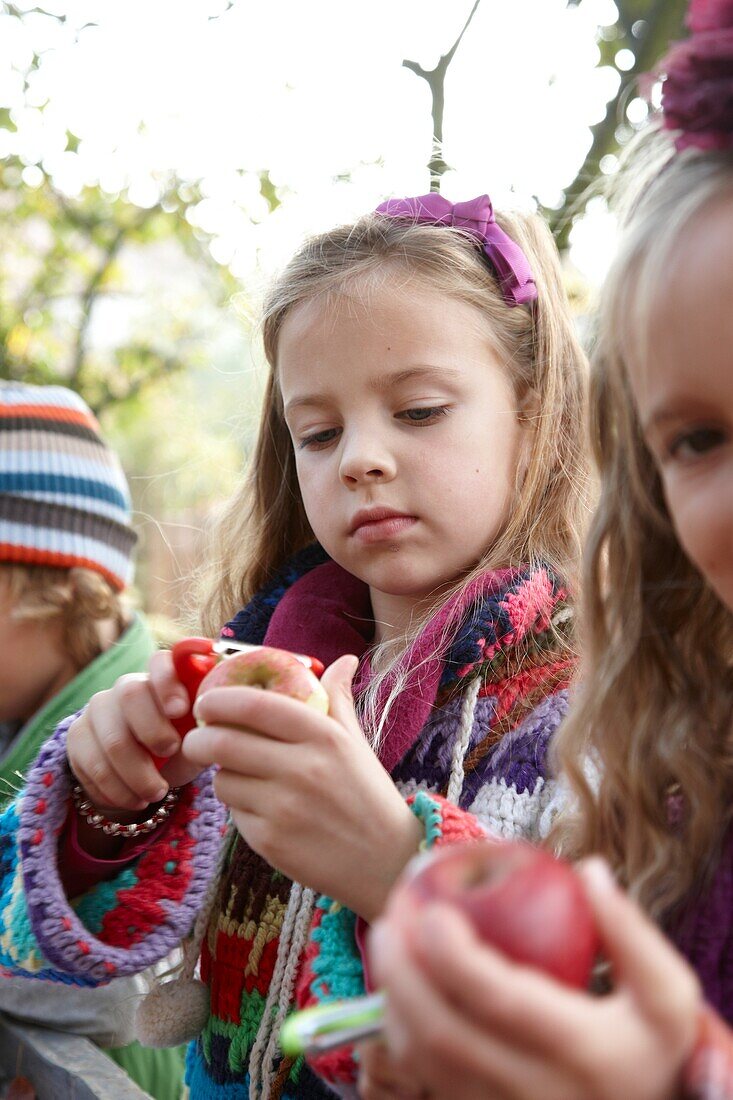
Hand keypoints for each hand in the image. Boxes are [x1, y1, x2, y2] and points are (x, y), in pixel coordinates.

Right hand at [67, 649, 203, 813]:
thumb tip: (218, 724)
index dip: (168, 682)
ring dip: (137, 774)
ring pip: (112, 739)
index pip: (160, 661)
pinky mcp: (77, 736)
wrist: (141, 778)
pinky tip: (134, 800)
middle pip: (130, 695)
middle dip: (153, 730)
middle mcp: (126, 687)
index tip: (181, 710)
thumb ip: (206, 727)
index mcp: (161, 679)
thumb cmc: (178, 751)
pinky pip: (93, 765)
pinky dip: (117, 790)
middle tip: (170, 754)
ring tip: (157, 792)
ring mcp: (98, 709)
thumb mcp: (197, 740)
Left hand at [182, 654, 421, 920]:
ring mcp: (284, 807)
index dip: (219, 699)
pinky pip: (234, 814)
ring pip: (222, 780)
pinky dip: (239, 808)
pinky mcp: (271, 841)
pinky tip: (260, 808)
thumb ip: (339, 699)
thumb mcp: (355, 742)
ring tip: (241, 776)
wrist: (387, 861)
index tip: (207, 701)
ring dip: (222, 775)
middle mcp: (302, 768)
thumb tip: (345, 660)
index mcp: (323, 736)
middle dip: (198, 738)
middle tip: (197, 739)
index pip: (254, 705)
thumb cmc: (368, 795)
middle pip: (222, 742)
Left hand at [368, 858, 700, 1099]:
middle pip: (442, 1035)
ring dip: (392, 1000)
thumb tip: (588, 871)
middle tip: (387, 921)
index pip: (499, 1001)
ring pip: (424, 1062)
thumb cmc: (651, 1048)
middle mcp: (536, 1092)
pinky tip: (402, 984)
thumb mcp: (668, 996)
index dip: (452, 955)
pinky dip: (402, 1029)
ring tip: (388, 942)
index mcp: (582, 1053)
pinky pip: (425, 1077)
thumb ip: (632, 931)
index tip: (431, 909)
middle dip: (401, 974)